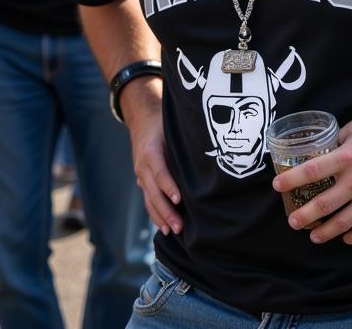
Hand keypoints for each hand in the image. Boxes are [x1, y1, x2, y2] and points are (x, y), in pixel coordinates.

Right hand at [124, 82, 181, 235]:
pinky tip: (164, 227)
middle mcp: (143, 165)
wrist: (143, 119)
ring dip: (160, 217)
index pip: (160, 171)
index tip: (178, 200)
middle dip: (166, 210)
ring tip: (172, 232)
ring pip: (149, 199)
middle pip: (153, 191)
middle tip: (179, 226)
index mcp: (151, 150)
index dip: (168, 186)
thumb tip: (211, 146)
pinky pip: (148, 199)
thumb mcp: (172, 125)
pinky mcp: (143, 181)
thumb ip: (184, 137)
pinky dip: (155, 214)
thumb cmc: (164, 122)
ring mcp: (141, 174)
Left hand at [271, 112, 351, 245]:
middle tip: (293, 221)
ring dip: (324, 232)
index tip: (277, 186)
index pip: (311, 171)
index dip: (291, 180)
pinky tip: (345, 237)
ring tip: (314, 236)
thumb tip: (326, 146)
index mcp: (346, 157)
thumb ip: (339, 139)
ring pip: (342, 223)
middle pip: (323, 204)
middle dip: (303, 216)